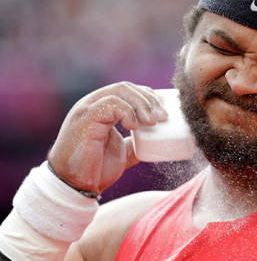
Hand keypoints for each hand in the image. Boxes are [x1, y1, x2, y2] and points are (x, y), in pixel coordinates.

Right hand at [47, 82, 167, 193]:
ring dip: (142, 104)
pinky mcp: (85, 119)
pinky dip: (127, 112)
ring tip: (153, 121)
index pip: (128, 90)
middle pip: (126, 87)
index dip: (148, 96)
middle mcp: (92, 103)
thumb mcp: (121, 151)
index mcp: (101, 107)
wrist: (74, 187)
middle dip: (149, 99)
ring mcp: (87, 109)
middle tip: (163, 117)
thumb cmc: (94, 169)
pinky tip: (134, 126)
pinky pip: (110, 104)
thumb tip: (156, 141)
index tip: (164, 110)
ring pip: (120, 91)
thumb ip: (135, 142)